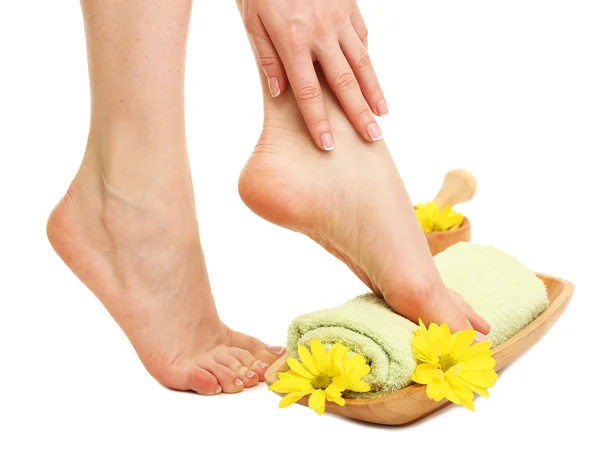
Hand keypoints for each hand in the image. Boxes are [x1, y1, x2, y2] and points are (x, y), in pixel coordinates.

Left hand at [239, 0, 387, 150]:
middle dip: (358, 114)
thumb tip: (279, 92)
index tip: (327, 145)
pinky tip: (372, 79)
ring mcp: (339, 18)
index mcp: (293, 41)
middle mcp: (321, 33)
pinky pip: (362, 38)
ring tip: (382, 114)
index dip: (319, 121)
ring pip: (362, 61)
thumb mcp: (252, 21)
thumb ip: (267, 57)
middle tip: (371, 138)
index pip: (309, 92)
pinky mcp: (349, 6)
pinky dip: (368, 60)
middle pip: (344, 83)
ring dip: (373, 91)